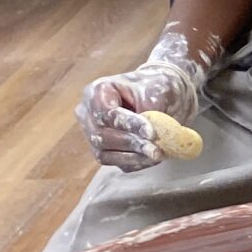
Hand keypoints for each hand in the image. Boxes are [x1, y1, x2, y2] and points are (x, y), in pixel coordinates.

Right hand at [76, 30, 213, 172]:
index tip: (151, 133)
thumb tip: (148, 136)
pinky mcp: (105, 151)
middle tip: (156, 150)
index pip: (106, 113)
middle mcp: (88, 114)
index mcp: (97, 92)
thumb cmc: (156, 88)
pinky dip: (135, 163)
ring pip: (104, 153)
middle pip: (101, 136)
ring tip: (157, 155)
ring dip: (133, 157)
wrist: (162, 96)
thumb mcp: (157, 90)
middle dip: (131, 144)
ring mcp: (94, 134)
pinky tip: (153, 159)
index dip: (128, 125)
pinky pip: (115, 163)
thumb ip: (149, 110)